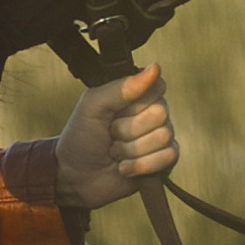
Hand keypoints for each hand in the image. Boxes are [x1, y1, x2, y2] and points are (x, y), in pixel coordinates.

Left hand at [55, 64, 178, 210]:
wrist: (75, 176)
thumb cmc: (81, 137)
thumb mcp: (94, 105)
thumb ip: (122, 87)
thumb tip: (155, 68)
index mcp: (137, 95)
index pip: (157, 87)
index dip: (135, 103)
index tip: (114, 112)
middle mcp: (153, 114)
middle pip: (161, 114)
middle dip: (128, 129)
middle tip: (110, 135)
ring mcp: (160, 138)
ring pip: (164, 137)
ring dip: (131, 150)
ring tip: (114, 152)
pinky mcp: (163, 162)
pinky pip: (169, 156)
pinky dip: (141, 165)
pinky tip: (125, 168)